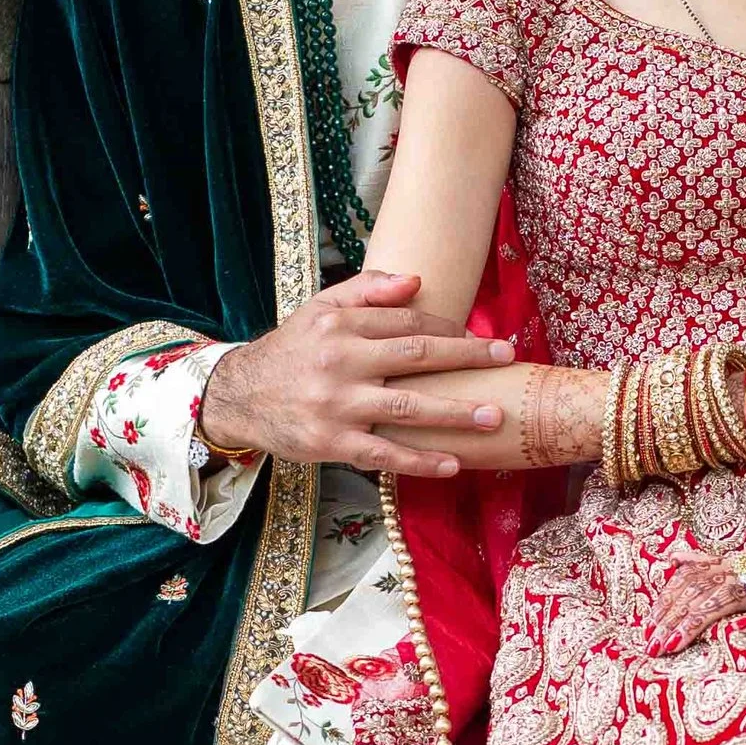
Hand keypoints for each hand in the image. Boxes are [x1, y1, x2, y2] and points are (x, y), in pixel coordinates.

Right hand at [199, 272, 514, 478]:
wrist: (238, 397)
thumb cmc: (290, 352)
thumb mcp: (319, 310)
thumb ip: (367, 292)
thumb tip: (417, 280)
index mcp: (341, 326)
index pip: (407, 322)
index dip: (449, 329)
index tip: (482, 337)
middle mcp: (340, 362)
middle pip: (416, 356)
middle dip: (467, 357)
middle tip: (507, 357)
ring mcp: (337, 405)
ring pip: (408, 408)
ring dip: (456, 413)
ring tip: (495, 416)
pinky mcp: (331, 442)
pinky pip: (384, 455)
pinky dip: (420, 461)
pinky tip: (453, 464)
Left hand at [645, 547, 745, 654]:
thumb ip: (714, 564)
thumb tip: (673, 558)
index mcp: (742, 561)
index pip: (694, 577)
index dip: (668, 600)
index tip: (648, 627)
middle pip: (705, 588)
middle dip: (674, 616)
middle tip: (653, 644)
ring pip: (731, 597)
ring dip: (698, 621)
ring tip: (675, 643)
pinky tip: (735, 631)